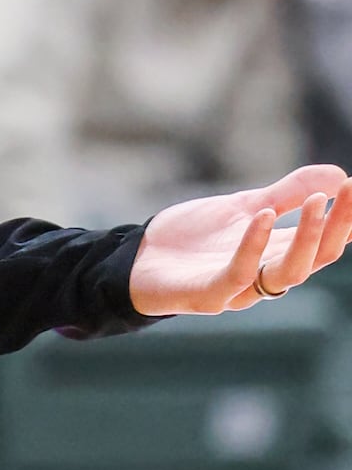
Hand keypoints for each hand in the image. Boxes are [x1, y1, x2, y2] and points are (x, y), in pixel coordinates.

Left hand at [128, 165, 351, 315]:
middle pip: (316, 258)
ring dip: (306, 238)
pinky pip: (239, 275)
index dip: (345, 218)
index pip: (324, 241)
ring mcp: (240, 289)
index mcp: (278, 255)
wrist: (138, 258)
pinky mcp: (209, 295)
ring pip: (288, 272)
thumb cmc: (193, 238)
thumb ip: (285, 195)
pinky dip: (254, 246)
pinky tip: (262, 215)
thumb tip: (337, 174)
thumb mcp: (243, 207)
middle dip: (337, 227)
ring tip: (317, 202)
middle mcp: (267, 276)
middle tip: (348, 191)